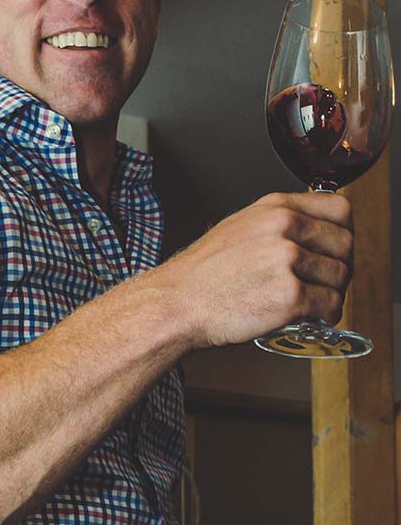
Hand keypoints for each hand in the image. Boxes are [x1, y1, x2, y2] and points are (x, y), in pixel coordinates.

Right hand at [155, 192, 352, 348]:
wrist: (179, 302)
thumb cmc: (204, 272)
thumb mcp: (242, 227)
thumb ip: (280, 222)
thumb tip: (316, 232)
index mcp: (274, 207)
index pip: (340, 209)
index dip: (342, 232)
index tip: (334, 249)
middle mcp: (284, 226)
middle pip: (346, 244)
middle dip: (339, 267)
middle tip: (324, 282)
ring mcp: (288, 259)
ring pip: (341, 276)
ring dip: (331, 293)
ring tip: (311, 301)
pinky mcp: (290, 294)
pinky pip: (331, 305)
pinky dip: (325, 315)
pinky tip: (308, 317)